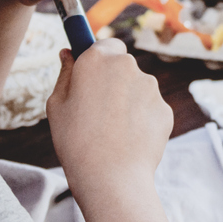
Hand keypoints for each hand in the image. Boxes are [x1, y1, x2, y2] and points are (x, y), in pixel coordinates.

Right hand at [46, 39, 173, 198]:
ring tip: (111, 131)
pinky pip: (150, 110)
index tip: (91, 74)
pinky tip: (127, 140)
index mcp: (98, 59)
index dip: (98, 60)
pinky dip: (141, 121)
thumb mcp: (57, 105)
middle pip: (123, 67)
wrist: (110, 177)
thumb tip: (69, 53)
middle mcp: (128, 66)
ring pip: (138, 89)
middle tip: (96, 110)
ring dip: (128, 102)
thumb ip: (65, 73)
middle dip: (113, 82)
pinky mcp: (165, 110)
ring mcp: (150, 88)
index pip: (105, 44)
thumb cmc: (76, 141)